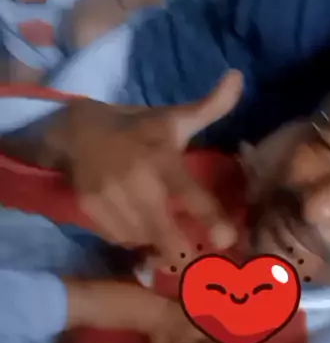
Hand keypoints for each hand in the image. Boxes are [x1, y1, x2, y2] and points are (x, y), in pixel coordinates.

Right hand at [46, 70, 242, 260]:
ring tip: (166, 236)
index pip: (190, 193)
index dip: (211, 218)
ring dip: (156, 244)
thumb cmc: (138, 129)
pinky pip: (121, 238)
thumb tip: (238, 77)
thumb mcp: (172, 118)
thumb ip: (209, 107)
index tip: (229, 240)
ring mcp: (109, 196)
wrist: (77, 130)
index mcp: (161, 158)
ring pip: (142, 239)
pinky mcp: (90, 208)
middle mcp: (135, 179)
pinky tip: (138, 225)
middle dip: (182, 253)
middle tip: (199, 265)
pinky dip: (133, 239)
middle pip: (163, 231)